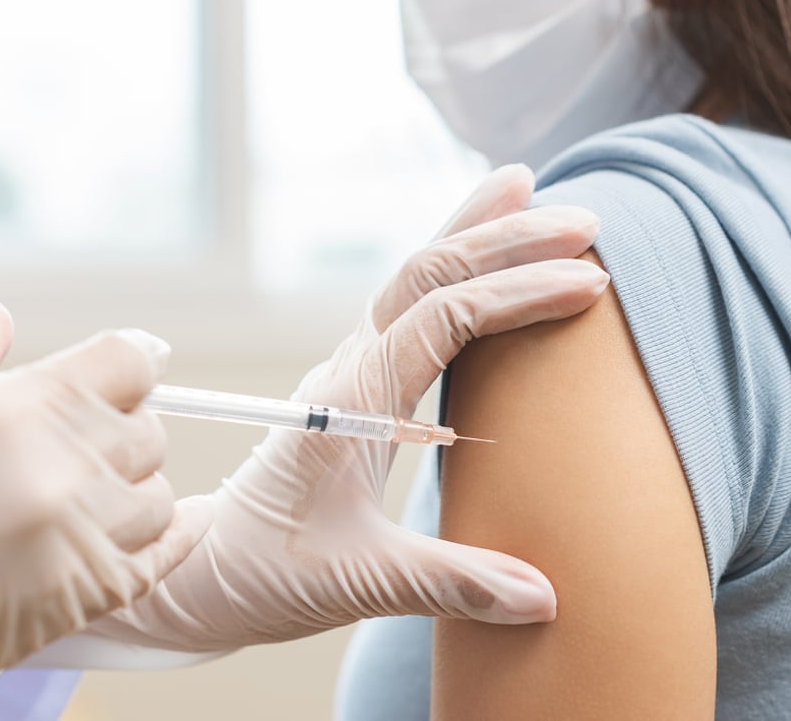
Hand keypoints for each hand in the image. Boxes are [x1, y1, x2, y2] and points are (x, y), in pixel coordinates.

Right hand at [0, 311, 212, 720]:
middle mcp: (54, 468)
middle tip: (87, 448)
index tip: (133, 370)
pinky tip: (182, 522)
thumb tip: (2, 318)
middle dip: (123, 432)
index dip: (134, 362)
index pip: (126, 362)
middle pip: (147, 430)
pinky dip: (175, 538)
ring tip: (90, 502)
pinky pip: (163, 559)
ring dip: (135, 494)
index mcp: (9, 409)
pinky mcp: (80, 599)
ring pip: (158, 496)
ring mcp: (73, 537)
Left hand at [61, 164, 607, 660]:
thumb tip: (544, 598)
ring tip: (529, 192)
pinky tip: (482, 265)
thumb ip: (451, 582)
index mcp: (349, 400)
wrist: (203, 572)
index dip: (516, 295)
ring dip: (473, 236)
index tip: (587, 285)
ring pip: (414, 279)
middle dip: (504, 240)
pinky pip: (410, 309)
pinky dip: (453, 272)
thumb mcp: (358, 581)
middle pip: (426, 275)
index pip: (442, 318)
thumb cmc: (266, 571)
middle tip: (585, 222)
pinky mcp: (358, 388)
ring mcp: (352, 373)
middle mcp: (350, 370)